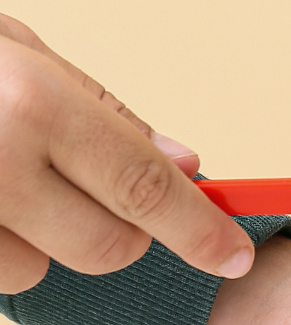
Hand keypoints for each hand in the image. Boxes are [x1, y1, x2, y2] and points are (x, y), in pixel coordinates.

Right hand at [0, 13, 255, 293]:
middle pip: (107, 247)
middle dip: (118, 234)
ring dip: (35, 241)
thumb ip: (104, 114)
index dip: (200, 232)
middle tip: (84, 193)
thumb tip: (187, 166)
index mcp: (32, 105)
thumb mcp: (18, 54)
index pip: (146, 190)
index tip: (233, 256)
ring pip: (39, 270)